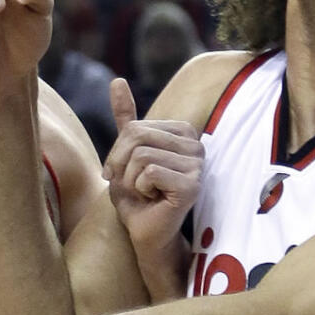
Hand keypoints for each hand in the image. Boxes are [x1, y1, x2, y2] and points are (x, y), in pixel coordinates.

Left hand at [103, 78, 203, 255]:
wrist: (146, 234)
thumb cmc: (138, 197)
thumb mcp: (127, 155)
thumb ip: (126, 120)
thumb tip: (117, 80)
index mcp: (183, 132)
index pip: (135, 127)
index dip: (119, 152)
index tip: (125, 173)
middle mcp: (196, 144)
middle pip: (136, 137)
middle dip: (121, 165)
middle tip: (131, 185)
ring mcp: (198, 164)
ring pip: (141, 156)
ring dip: (131, 180)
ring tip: (146, 193)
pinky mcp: (192, 184)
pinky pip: (149, 172)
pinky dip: (141, 189)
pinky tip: (154, 200)